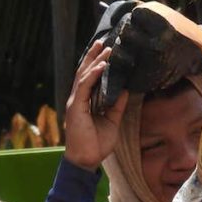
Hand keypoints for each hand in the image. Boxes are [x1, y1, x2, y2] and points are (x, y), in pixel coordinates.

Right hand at [63, 40, 128, 171]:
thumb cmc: (96, 143)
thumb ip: (117, 106)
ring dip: (95, 61)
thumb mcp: (112, 121)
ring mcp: (76, 102)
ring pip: (84, 76)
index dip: (97, 63)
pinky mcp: (76, 107)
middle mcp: (79, 99)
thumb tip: (126, 90)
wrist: (86, 160)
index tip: (107, 51)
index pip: (90, 78)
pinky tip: (101, 65)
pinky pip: (84, 87)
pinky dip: (92, 75)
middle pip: (85, 72)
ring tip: (106, 49)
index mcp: (86, 101)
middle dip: (94, 56)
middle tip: (104, 41)